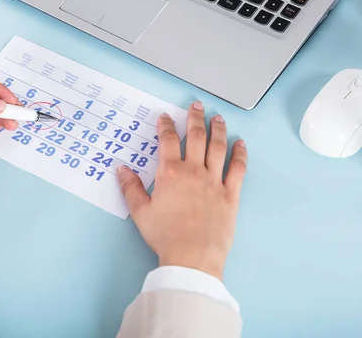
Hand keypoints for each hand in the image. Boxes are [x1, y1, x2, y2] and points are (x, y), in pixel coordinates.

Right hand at [117, 101, 246, 280]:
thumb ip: (130, 187)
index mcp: (170, 173)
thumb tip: (121, 168)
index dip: (166, 126)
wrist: (192, 256)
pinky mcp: (230, 194)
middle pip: (196, 137)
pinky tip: (241, 144)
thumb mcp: (140, 212)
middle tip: (196, 105)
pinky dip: (240, 154)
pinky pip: (238, 169)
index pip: (168, 141)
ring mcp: (214, 181)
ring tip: (217, 118)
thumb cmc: (164, 235)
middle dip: (195, 118)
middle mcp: (193, 171)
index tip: (165, 116)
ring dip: (218, 130)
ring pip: (218, 148)